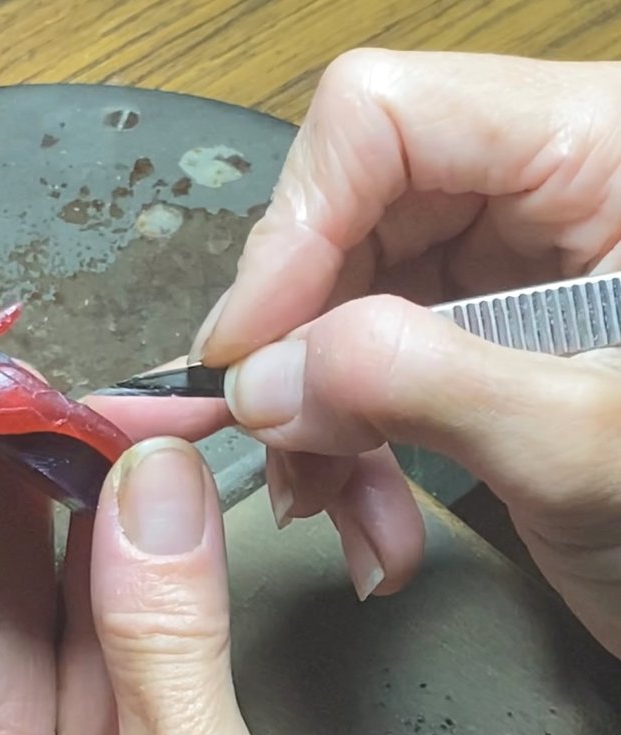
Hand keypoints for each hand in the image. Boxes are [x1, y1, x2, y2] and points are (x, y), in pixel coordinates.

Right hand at [187, 50, 620, 656]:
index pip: (384, 123)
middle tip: (274, 443)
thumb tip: (263, 380)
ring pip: (342, 307)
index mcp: (598, 151)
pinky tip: (371, 515)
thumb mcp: (586, 446)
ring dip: (321, 419)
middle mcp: (537, 186)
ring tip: (330, 506)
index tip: (244, 350)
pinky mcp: (475, 328)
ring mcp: (501, 262)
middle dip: (299, 349)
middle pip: (348, 222)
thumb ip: (428, 388)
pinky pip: (367, 364)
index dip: (293, 231)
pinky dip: (349, 445)